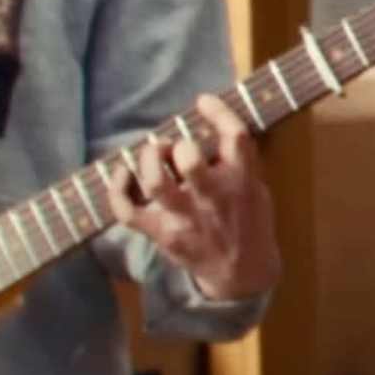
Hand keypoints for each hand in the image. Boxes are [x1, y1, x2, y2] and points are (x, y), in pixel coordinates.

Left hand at [104, 95, 276, 301]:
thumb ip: (237, 162)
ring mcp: (185, 218)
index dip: (217, 113)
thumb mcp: (257, 188)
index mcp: (242, 182)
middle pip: (189, 160)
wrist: (242, 273)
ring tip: (151, 154)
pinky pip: (127, 211)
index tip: (203, 101)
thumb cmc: (248, 222)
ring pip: (155, 183)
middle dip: (178, 144)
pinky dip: (117, 189)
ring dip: (147, 160)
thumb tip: (210, 127)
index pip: (235, 137)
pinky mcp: (162, 233)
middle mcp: (213, 198)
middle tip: (175, 145)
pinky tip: (121, 174)